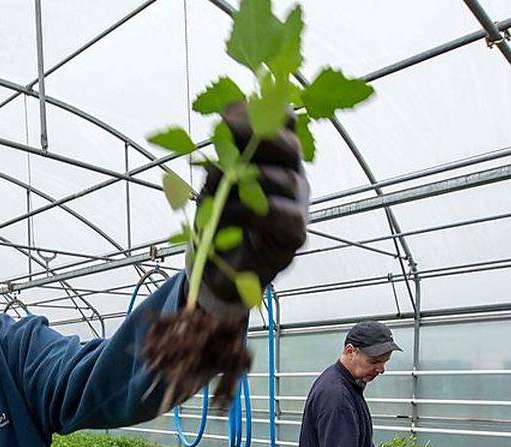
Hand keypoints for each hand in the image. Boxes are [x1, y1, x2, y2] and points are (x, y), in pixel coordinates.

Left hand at [192, 101, 308, 316]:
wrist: (220, 270)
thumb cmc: (219, 219)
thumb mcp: (212, 179)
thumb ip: (223, 151)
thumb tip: (228, 117)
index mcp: (275, 157)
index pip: (284, 121)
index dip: (261, 112)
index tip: (225, 118)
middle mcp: (292, 176)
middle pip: (292, 146)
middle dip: (257, 138)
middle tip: (225, 141)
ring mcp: (299, 206)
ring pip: (286, 181)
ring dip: (246, 181)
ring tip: (215, 191)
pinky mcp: (295, 235)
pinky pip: (281, 215)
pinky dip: (248, 212)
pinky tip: (225, 217)